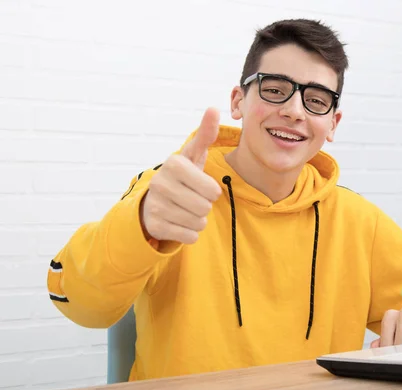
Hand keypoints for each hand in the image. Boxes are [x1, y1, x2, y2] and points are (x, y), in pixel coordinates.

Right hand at [140, 107, 221, 243]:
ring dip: (198, 219)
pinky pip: (189, 237)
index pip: (211, 190)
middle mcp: (160, 183)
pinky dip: (190, 233)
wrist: (155, 200)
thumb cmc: (183, 176)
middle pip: (205, 207)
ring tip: (186, 209)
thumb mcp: (194, 155)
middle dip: (205, 206)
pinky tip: (179, 222)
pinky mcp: (154, 226)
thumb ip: (205, 134)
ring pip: (198, 223)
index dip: (212, 191)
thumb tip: (215, 108)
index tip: (202, 186)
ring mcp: (155, 205)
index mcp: (174, 163)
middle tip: (193, 198)